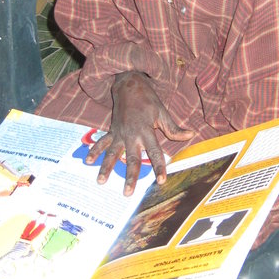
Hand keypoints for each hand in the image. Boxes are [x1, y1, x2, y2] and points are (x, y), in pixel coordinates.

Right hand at [85, 71, 193, 195]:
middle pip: (131, 159)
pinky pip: (102, 143)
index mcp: (146, 131)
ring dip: (106, 168)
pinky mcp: (112, 131)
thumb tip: (190, 135)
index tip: (161, 181)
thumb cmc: (147, 100)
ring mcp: (119, 134)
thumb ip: (173, 128)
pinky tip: (87, 162)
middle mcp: (131, 135)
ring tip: (101, 181)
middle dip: (130, 177)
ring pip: (113, 154)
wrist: (128, 85)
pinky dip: (94, 151)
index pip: (154, 153)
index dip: (159, 167)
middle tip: (127, 193)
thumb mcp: (162, 112)